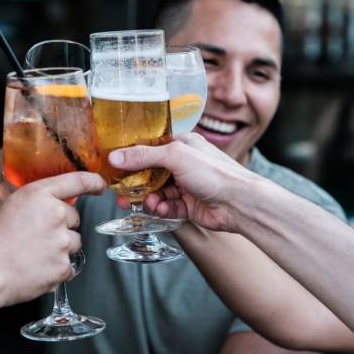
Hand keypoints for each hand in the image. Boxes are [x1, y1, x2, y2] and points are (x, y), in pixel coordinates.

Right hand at [0, 172, 104, 305]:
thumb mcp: (9, 206)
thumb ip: (33, 201)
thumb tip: (44, 203)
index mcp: (39, 195)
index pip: (77, 181)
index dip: (92, 182)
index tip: (100, 186)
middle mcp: (56, 215)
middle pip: (74, 218)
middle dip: (61, 226)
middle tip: (38, 236)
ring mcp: (62, 242)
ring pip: (74, 242)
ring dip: (61, 248)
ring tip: (36, 254)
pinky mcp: (63, 266)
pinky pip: (69, 266)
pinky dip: (57, 270)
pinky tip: (38, 268)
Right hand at [109, 133, 259, 231]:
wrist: (239, 203)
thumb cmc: (214, 173)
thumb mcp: (175, 156)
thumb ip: (143, 156)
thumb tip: (115, 156)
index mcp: (182, 144)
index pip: (149, 147)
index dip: (131, 156)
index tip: (114, 165)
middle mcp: (183, 163)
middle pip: (150, 172)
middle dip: (135, 183)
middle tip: (122, 193)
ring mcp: (185, 185)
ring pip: (156, 192)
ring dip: (149, 199)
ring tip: (149, 203)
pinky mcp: (188, 205)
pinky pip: (167, 207)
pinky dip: (162, 209)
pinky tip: (162, 210)